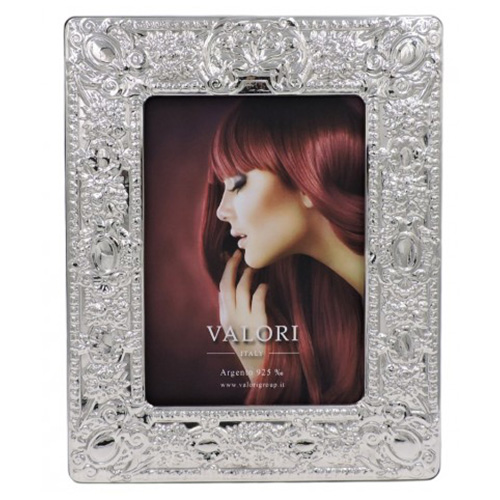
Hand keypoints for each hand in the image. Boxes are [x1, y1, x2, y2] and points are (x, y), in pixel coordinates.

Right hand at [218, 250, 268, 377]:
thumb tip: (228, 290)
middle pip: (227, 284)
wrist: (259, 367)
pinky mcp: (259, 323)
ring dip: (247, 275)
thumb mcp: (235, 329)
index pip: (221, 288)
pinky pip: (258, 299)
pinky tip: (265, 286)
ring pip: (241, 289)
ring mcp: (244, 320)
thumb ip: (232, 310)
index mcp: (225, 318)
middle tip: (237, 254)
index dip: (224, 271)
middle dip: (231, 266)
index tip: (228, 257)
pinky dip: (261, 289)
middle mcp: (231, 317)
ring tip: (253, 268)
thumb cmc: (250, 345)